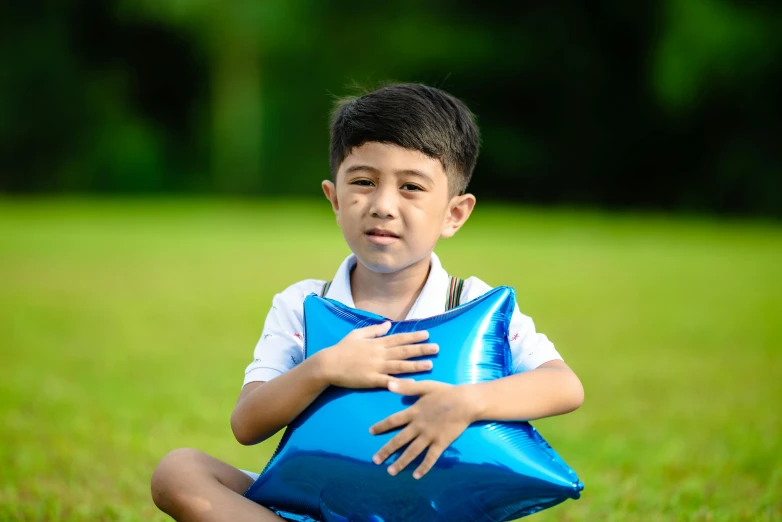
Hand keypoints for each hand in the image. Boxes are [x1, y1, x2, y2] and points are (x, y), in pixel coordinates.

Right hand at [316, 322, 438, 388]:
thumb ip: (374, 330)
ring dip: (416, 365)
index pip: (399, 338)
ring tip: (430, 364)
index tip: (427, 334)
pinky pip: (388, 381)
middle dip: (421, 349)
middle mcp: (379, 354)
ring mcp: (376, 367)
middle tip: (437, 348)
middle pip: (403, 351)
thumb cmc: (341, 349)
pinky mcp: (371, 380)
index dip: (413, 336)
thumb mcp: (357, 334)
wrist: (328, 364)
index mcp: (376, 343)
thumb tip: (388, 324)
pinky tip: (411, 382)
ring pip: (400, 366)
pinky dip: (399, 382)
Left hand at [369, 380, 481, 478]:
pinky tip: (416, 476)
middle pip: (399, 440)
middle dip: (386, 451)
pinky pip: (430, 458)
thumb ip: (407, 387)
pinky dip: (423, 467)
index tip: (371, 432)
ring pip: (412, 452)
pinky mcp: (441, 443)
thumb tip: (389, 385)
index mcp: (413, 412)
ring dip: (401, 462)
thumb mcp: (425, 386)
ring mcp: (429, 436)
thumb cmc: (446, 392)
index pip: (393, 420)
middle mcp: (418, 426)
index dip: (381, 426)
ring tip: (390, 472)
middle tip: (375, 460)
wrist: (466, 402)